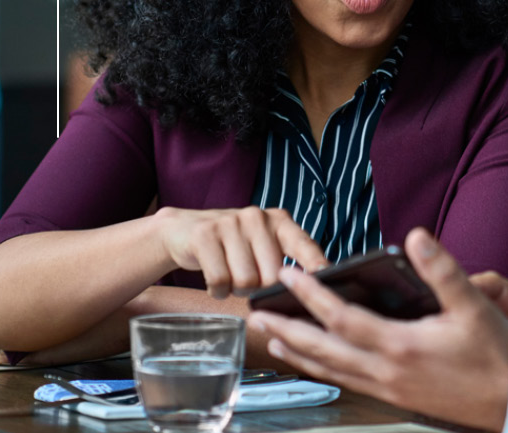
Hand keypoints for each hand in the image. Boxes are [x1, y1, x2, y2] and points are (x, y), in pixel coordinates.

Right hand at [155, 206, 328, 299]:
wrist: (183, 230)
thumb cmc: (233, 245)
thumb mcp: (263, 245)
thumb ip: (286, 259)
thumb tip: (311, 287)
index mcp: (279, 220)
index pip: (303, 243)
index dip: (315, 263)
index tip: (325, 278)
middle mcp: (257, 217)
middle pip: (271, 275)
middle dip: (260, 288)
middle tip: (248, 280)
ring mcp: (230, 223)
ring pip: (245, 281)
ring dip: (237, 290)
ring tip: (230, 276)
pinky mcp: (205, 235)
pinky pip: (220, 281)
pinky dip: (218, 291)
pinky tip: (216, 281)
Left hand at [250, 228, 507, 431]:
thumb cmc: (498, 352)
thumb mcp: (474, 304)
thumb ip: (442, 269)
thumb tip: (416, 237)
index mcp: (401, 345)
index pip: (342, 317)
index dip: (311, 295)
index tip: (288, 274)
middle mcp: (387, 372)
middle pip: (323, 350)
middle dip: (287, 330)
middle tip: (257, 315)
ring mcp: (390, 389)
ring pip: (331, 371)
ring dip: (299, 353)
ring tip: (274, 338)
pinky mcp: (398, 398)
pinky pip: (348, 382)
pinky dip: (324, 369)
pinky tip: (320, 362)